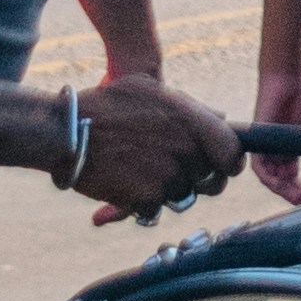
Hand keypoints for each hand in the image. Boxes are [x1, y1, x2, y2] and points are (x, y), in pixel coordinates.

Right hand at [73, 78, 247, 219]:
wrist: (68, 132)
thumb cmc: (109, 105)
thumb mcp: (153, 91)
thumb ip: (191, 108)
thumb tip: (222, 117)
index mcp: (190, 118)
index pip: (232, 151)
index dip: (230, 162)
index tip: (223, 166)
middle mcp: (185, 148)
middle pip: (211, 180)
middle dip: (198, 179)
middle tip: (175, 170)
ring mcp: (168, 176)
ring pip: (183, 196)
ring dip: (167, 189)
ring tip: (140, 169)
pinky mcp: (147, 200)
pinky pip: (155, 209)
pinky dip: (142, 203)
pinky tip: (124, 183)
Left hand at [248, 62, 300, 204]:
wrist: (289, 78)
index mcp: (290, 151)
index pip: (291, 177)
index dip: (299, 189)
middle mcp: (276, 152)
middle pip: (280, 180)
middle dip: (291, 192)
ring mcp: (267, 148)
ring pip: (269, 176)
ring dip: (280, 188)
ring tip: (295, 194)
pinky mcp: (258, 141)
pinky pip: (258, 165)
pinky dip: (266, 176)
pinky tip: (277, 183)